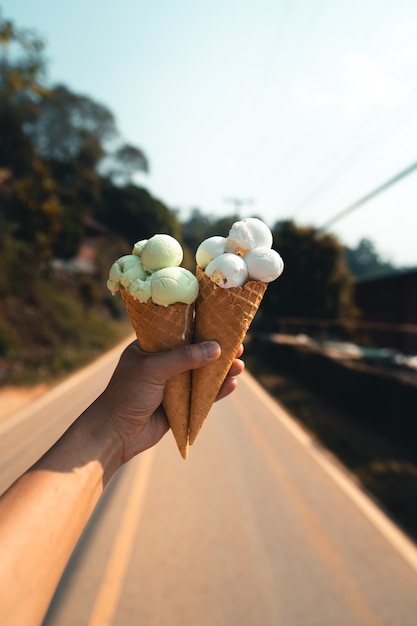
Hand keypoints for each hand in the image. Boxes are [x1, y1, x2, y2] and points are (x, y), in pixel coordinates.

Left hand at [96, 340, 243, 461]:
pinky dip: (216, 391)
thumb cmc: (127, 394)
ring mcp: (172, 385)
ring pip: (202, 375)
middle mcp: (163, 363)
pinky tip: (231, 385)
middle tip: (238, 347)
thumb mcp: (153, 369)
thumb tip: (216, 349)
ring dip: (221, 371)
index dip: (202, 328)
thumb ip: (184, 358)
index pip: (180, 331)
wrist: (115, 433)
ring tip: (239, 367)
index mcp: (151, 347)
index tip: (222, 325)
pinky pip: (202, 396)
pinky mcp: (179, 405)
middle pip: (196, 353)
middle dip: (217, 351)